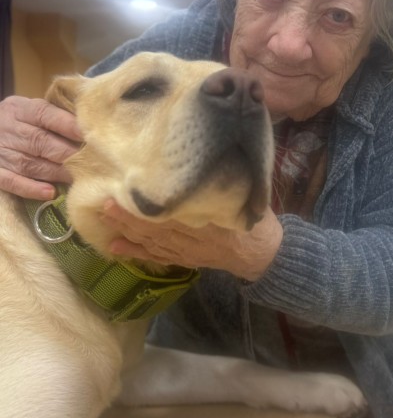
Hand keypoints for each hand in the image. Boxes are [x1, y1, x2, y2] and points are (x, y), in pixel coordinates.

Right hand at [0, 95, 82, 198]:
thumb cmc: (20, 120)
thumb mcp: (31, 108)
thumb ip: (55, 114)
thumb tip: (89, 125)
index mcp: (19, 109)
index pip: (44, 114)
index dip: (67, 125)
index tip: (89, 135)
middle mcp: (7, 128)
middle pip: (39, 141)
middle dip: (67, 153)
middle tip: (92, 163)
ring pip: (28, 163)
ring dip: (56, 172)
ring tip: (78, 179)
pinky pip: (10, 181)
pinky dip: (30, 187)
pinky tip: (50, 192)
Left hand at [100, 199, 283, 280]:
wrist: (262, 255)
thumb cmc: (256, 222)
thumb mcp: (249, 198)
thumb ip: (230, 184)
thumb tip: (213, 157)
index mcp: (209, 220)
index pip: (174, 210)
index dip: (150, 202)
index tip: (129, 187)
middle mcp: (192, 237)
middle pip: (156, 226)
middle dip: (130, 215)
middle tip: (105, 200)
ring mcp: (185, 251)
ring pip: (151, 241)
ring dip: (127, 231)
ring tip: (105, 217)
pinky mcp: (184, 260)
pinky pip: (156, 257)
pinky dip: (136, 253)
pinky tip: (115, 248)